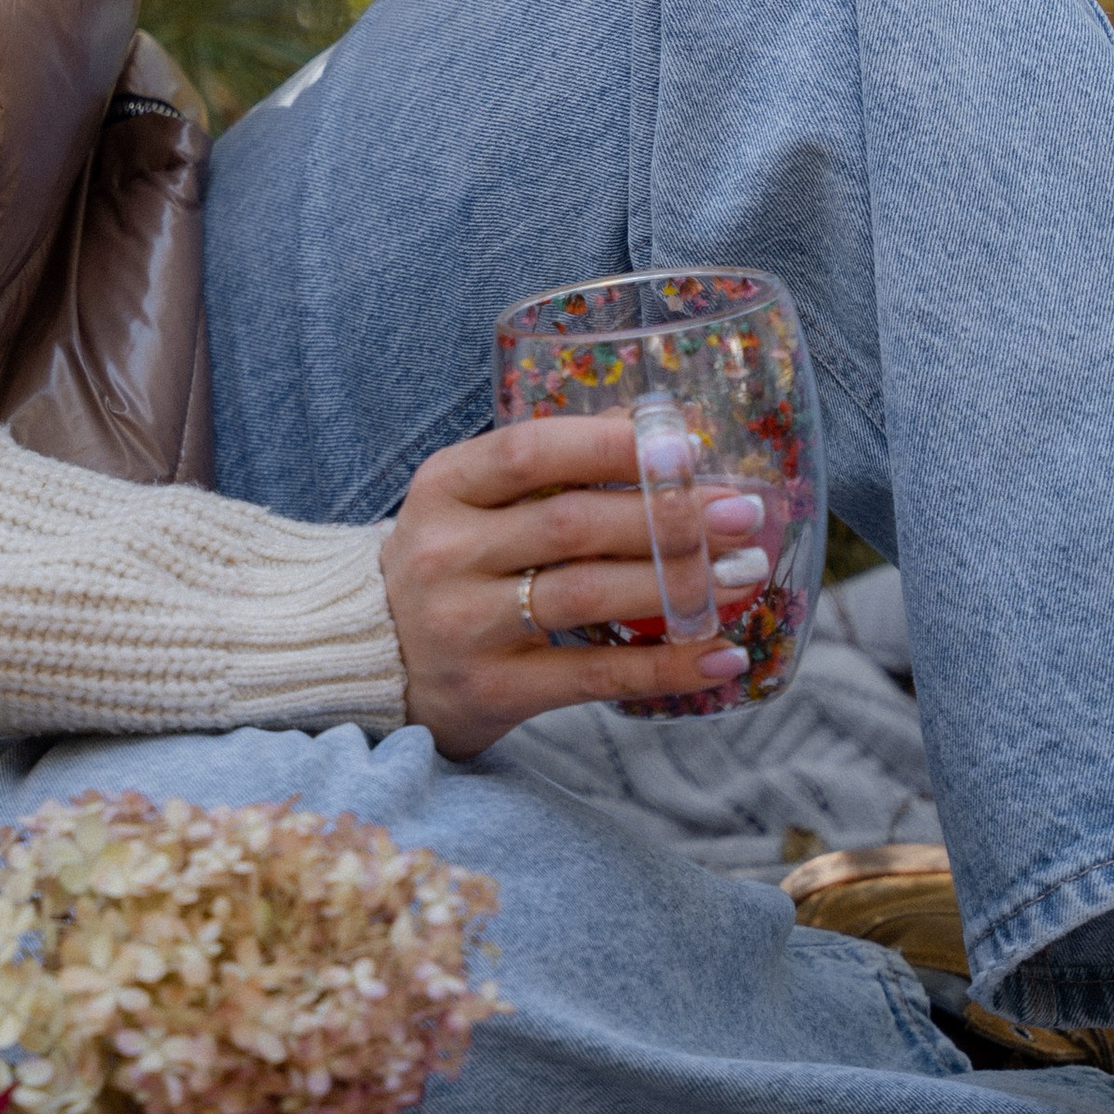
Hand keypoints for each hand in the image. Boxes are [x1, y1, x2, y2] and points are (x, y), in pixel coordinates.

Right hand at [379, 411, 765, 758]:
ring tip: (742, 575)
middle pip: (571, 526)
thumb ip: (550, 462)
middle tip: (743, 514)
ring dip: (676, 585)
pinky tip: (719, 655)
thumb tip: (648, 424)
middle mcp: (446, 552)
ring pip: (586, 596)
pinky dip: (664, 666)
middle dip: (667, 517)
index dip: (609, 447)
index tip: (684, 447)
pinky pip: (592, 676)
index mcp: (443, 488)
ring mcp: (464, 624)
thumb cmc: (447, 562)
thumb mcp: (472, 500)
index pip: (527, 452)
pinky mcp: (492, 690)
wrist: (369, 657)